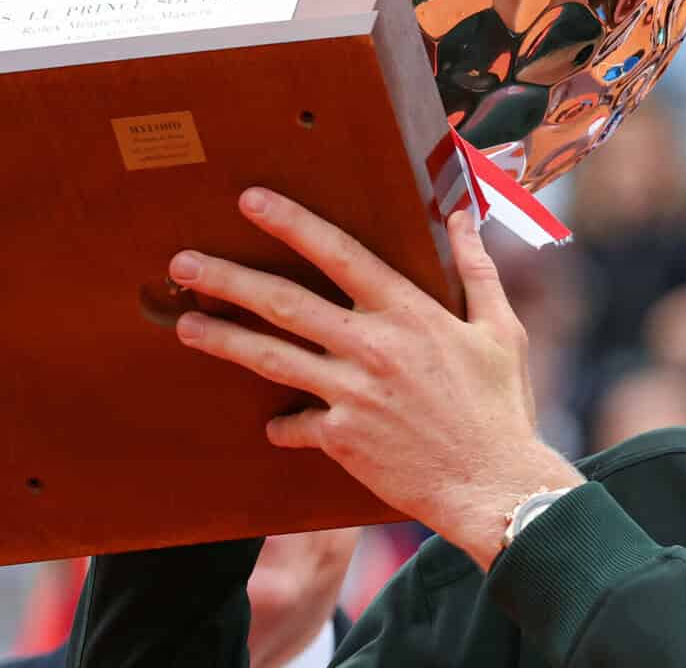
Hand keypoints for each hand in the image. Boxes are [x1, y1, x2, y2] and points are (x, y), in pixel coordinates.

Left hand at [168, 188, 582, 570]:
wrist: (493, 485)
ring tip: (185, 325)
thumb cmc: (501, 406)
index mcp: (409, 313)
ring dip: (223, 339)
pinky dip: (283, 423)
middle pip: (285, 303)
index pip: (339, 253)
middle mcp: (371, 347)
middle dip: (229, 279)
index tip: (251, 201)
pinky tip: (272, 423)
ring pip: (272, 358)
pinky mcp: (341, 439)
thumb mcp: (500, 329)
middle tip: (183, 262)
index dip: (292, 223)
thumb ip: (476, 269)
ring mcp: (350, 394)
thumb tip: (461, 218)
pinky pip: (295, 425)